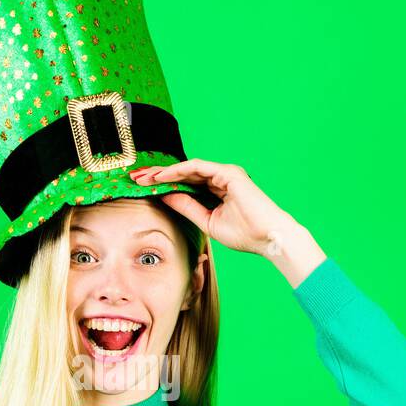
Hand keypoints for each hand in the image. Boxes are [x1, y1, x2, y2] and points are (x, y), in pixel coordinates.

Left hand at [129, 158, 300, 259]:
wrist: (269, 238)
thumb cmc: (246, 234)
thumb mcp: (207, 221)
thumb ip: (188, 207)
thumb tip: (166, 197)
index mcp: (219, 190)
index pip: (186, 183)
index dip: (165, 184)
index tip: (143, 187)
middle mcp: (222, 178)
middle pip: (184, 173)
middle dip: (159, 175)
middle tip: (136, 177)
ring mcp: (226, 173)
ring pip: (188, 168)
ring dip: (164, 171)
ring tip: (144, 176)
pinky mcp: (229, 173)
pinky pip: (198, 167)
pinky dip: (178, 171)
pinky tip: (162, 176)